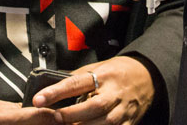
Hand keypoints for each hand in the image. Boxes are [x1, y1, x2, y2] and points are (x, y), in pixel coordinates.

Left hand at [31, 56, 153, 124]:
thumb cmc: (117, 71)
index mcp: (102, 75)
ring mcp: (122, 109)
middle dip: (72, 114)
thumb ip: (78, 77)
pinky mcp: (129, 122)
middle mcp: (113, 92)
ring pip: (104, 123)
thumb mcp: (97, 67)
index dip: (55, 92)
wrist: (148, 76)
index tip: (38, 99)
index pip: (75, 83)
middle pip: (92, 106)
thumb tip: (52, 83)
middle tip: (55, 117)